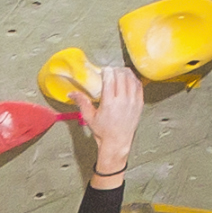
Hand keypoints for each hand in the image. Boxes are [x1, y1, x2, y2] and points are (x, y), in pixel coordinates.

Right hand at [78, 61, 141, 181]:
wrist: (117, 142)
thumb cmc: (103, 132)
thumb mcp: (89, 117)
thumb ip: (82, 102)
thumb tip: (71, 94)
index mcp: (109, 103)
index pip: (110, 79)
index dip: (106, 71)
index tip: (104, 71)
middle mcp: (122, 101)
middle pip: (121, 75)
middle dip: (115, 70)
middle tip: (111, 72)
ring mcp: (133, 101)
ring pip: (131, 78)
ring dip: (125, 72)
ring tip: (119, 73)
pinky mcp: (139, 103)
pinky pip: (139, 85)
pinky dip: (133, 79)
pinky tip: (128, 79)